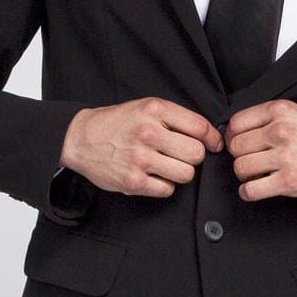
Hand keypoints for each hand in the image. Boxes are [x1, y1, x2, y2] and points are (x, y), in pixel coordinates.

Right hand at [59, 97, 223, 197]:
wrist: (81, 138)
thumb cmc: (119, 122)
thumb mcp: (147, 107)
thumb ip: (176, 117)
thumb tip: (209, 135)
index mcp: (155, 110)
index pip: (199, 127)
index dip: (213, 139)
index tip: (214, 144)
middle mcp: (148, 133)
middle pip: (196, 153)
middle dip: (194, 156)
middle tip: (182, 154)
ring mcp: (140, 159)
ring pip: (186, 174)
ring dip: (181, 172)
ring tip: (168, 165)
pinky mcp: (132, 182)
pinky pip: (167, 189)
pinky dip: (165, 185)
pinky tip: (155, 175)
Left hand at [223, 99, 296, 202]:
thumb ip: (271, 118)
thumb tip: (238, 130)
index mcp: (282, 110)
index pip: (237, 122)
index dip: (233, 136)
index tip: (237, 144)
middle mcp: (281, 130)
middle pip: (236, 146)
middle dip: (239, 156)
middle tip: (250, 160)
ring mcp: (285, 156)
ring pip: (241, 167)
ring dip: (245, 175)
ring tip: (256, 175)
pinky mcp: (288, 181)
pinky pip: (251, 189)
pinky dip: (248, 192)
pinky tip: (255, 189)